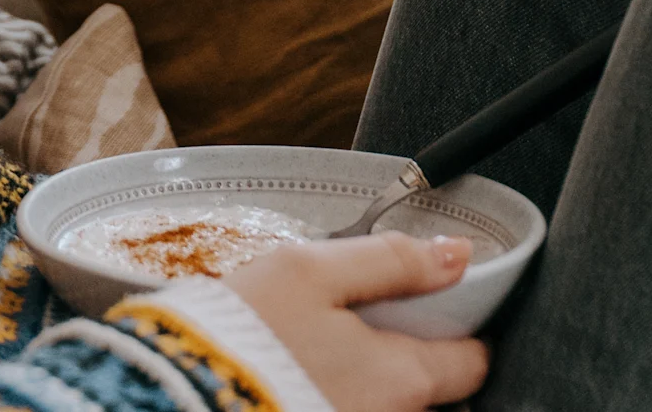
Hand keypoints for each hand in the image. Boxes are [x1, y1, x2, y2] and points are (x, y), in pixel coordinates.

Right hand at [222, 234, 487, 411]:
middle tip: (358, 313)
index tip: (427, 298)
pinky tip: (300, 366)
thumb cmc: (247, 330)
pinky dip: (339, 385)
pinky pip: (349, 403)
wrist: (179, 388)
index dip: (456, 321)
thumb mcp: (310, 270)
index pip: (472, 360)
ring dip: (369, 370)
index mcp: (404, 378)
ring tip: (318, 339)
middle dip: (406, 347)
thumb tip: (458, 254)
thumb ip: (390, 259)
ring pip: (387, 397)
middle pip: (430, 384)